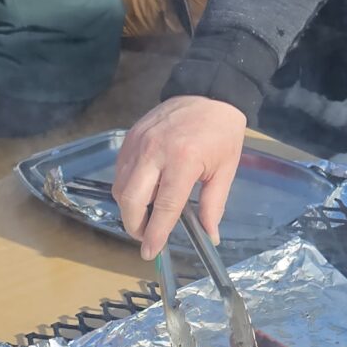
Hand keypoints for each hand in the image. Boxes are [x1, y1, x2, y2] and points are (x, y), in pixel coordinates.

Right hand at [111, 96, 247, 259]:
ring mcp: (139, 143)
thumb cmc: (221, 134)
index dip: (156, 233)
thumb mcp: (225, 170)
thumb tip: (211, 237)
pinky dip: (126, 188)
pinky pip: (120, 171)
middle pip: (131, 199)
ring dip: (129, 208)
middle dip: (134, 225)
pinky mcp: (130, 137)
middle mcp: (155, 152)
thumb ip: (214, 205)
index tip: (150, 252)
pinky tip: (142, 193)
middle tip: (145, 236)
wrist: (208, 93)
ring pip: (120, 186)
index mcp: (183, 160)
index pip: (164, 206)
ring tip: (145, 216)